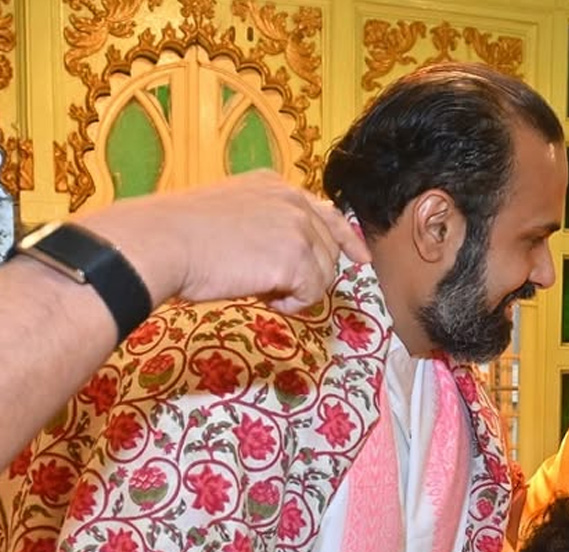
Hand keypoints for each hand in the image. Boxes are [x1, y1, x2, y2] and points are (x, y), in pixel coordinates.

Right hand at [78, 170, 371, 312]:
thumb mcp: (231, 213)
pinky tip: (264, 297)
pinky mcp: (298, 258)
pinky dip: (291, 304)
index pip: (327, 213)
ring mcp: (299, 228)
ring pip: (323, 275)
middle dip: (307, 274)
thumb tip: (287, 257)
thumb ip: (266, 224)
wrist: (163, 243)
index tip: (360, 258)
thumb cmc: (180, 235)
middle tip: (270, 284)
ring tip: (259, 287)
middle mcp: (294, 201)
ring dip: (296, 290)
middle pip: (329, 250)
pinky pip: (312, 294)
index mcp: (276, 186)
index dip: (346, 239)